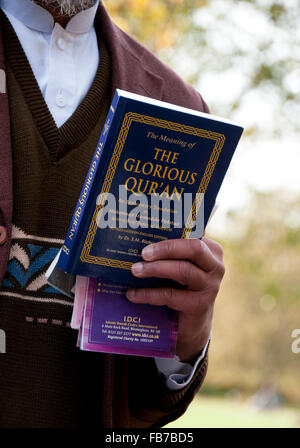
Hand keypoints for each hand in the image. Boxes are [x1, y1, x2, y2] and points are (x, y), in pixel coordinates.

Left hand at [126, 237, 224, 362]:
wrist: (191, 323)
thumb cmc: (181, 287)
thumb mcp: (179, 265)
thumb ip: (170, 253)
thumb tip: (140, 238)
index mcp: (211, 250)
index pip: (193, 234)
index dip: (174, 230)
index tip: (150, 229)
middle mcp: (215, 266)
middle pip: (193, 248)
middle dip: (166, 248)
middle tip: (143, 252)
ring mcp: (210, 286)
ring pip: (182, 270)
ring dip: (155, 269)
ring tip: (135, 270)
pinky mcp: (200, 305)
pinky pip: (171, 295)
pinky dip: (149, 294)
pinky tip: (133, 294)